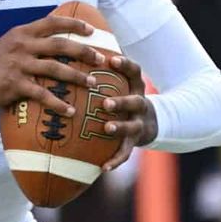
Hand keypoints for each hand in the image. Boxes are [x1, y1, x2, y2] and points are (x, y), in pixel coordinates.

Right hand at [0, 14, 106, 116]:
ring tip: (93, 83)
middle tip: (101, 59)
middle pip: (60, 45)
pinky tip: (70, 111)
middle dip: (84, 51)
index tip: (92, 29)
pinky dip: (58, 103)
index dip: (74, 24)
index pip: (51, 22)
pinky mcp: (15, 85)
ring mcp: (18, 65)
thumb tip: (51, 43)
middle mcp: (22, 46)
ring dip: (77, 76)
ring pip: (56, 69)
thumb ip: (27, 42)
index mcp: (21, 33)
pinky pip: (42, 94)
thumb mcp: (7, 45)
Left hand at [98, 55, 155, 171]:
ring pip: (132, 127)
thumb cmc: (123, 96)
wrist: (151, 122)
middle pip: (135, 101)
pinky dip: (115, 160)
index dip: (125, 65)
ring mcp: (139, 123)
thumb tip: (69, 53)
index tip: (111, 59)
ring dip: (120, 127)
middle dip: (121, 101)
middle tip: (105, 103)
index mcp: (135, 87)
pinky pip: (125, 153)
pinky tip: (103, 168)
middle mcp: (140, 104)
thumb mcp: (120, 82)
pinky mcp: (135, 141)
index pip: (134, 72)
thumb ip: (101, 71)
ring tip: (107, 128)